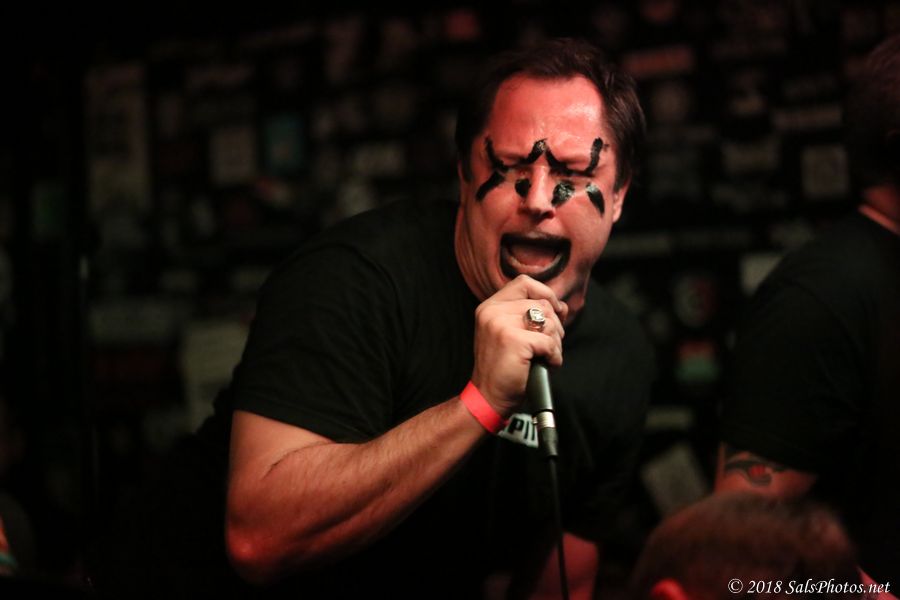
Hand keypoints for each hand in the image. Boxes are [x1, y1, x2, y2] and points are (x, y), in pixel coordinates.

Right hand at [471, 275, 566, 414]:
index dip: (545, 294)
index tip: (555, 312)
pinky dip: (555, 356)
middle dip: (555, 326)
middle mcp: (492, 311)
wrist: (489, 397)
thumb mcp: (510, 334)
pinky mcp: (513, 340)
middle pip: (542, 304)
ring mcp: (501, 324)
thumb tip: (561, 306)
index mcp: (490, 307)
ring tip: (546, 356)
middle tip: (549, 346)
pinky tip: (547, 364)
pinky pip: (549, 342)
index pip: (524, 283)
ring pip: (549, 322)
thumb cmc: (503, 368)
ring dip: (556, 342)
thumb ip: (529, 315)